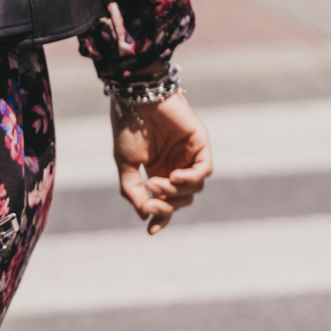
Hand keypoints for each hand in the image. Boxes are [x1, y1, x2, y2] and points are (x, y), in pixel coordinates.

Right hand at [110, 90, 212, 234]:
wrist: (136, 100)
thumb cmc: (128, 128)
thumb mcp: (125, 165)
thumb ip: (133, 190)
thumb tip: (145, 215)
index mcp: (159, 170)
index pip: (166, 201)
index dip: (161, 217)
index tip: (151, 231)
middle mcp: (176, 165)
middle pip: (182, 199)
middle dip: (167, 205)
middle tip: (150, 199)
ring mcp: (190, 155)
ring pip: (194, 188)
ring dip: (175, 192)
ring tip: (155, 183)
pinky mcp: (200, 144)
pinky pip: (204, 170)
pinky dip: (191, 179)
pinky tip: (174, 177)